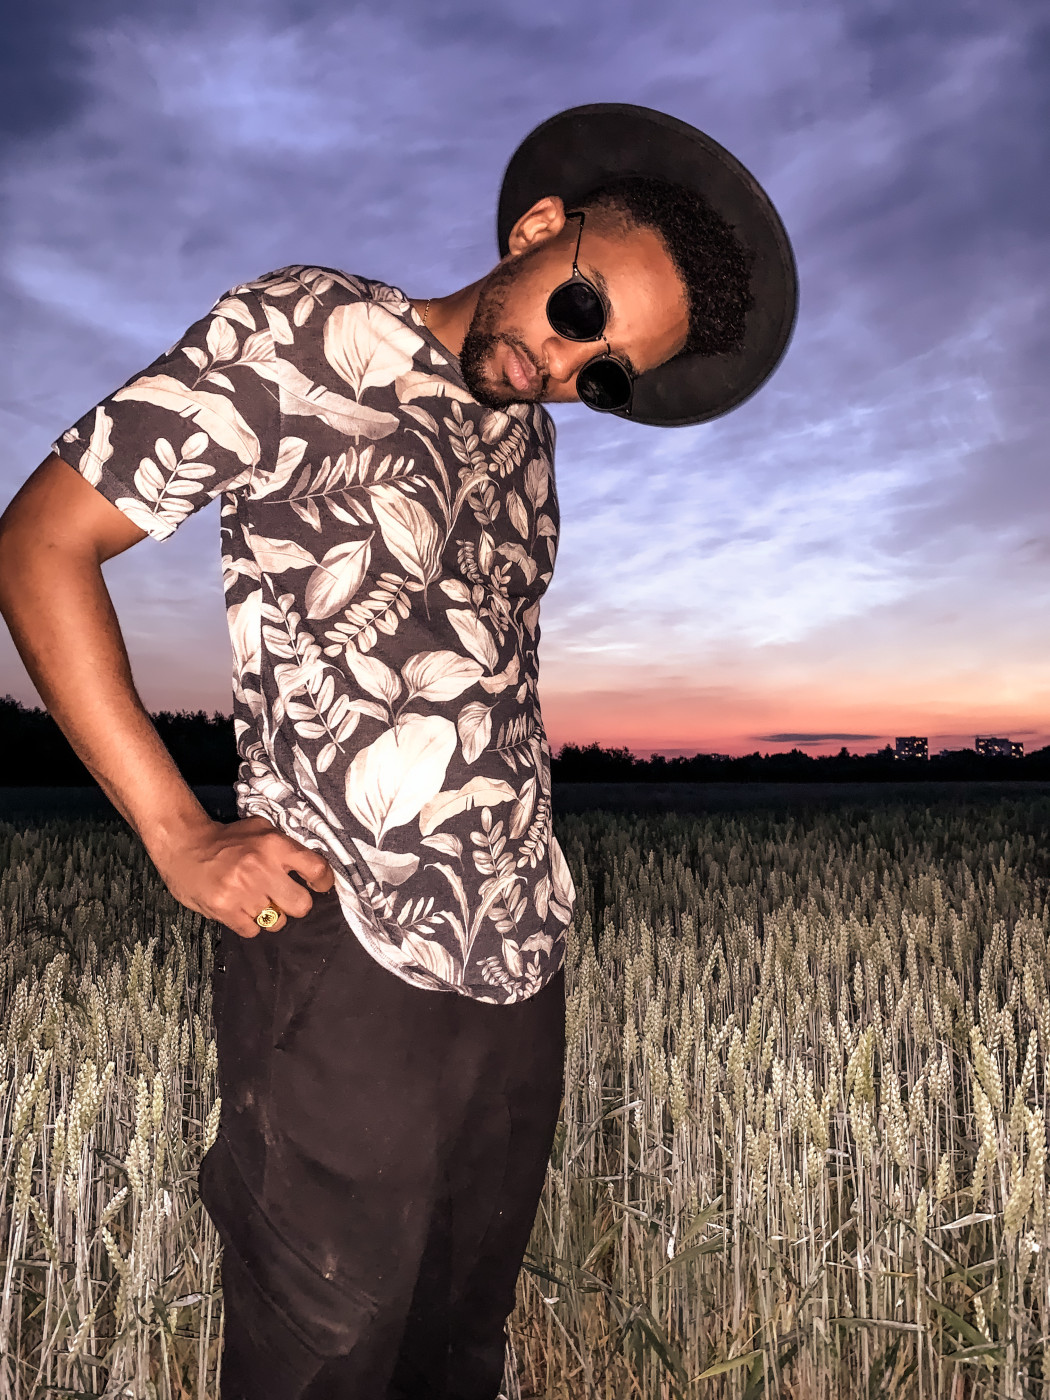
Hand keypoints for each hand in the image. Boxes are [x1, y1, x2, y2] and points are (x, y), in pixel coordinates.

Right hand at [157, 815, 334, 938]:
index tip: (318, 885)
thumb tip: (312, 867)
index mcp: (275, 846)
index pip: (317, 869)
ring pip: (276, 922)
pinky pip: (252, 930)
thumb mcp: (261, 829)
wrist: (184, 845)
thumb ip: (286, 846)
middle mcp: (262, 869)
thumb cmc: (226, 839)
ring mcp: (243, 892)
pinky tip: (239, 908)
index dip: (322, 882)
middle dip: (294, 904)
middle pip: (302, 905)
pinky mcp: (225, 910)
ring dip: (269, 916)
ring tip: (255, 901)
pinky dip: (248, 923)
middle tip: (283, 897)